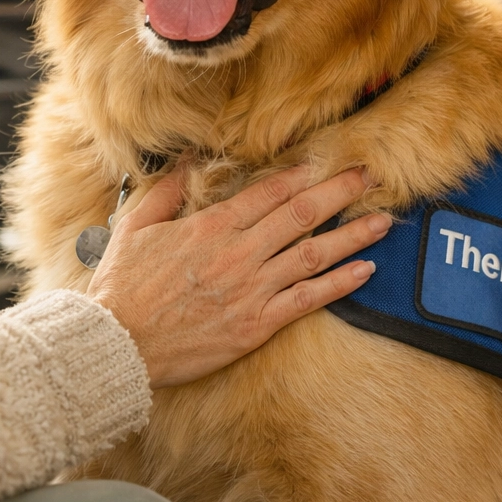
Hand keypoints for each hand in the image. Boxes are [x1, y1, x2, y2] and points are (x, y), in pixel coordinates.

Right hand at [88, 165, 388, 388]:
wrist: (119, 344)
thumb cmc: (122, 286)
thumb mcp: (135, 226)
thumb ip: (167, 190)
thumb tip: (188, 158)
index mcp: (210, 227)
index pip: (268, 193)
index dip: (301, 175)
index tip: (326, 162)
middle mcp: (238, 254)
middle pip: (301, 215)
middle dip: (339, 193)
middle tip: (369, 176)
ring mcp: (251, 290)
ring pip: (314, 255)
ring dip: (352, 235)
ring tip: (383, 221)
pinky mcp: (256, 325)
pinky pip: (307, 300)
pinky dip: (340, 284)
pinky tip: (365, 270)